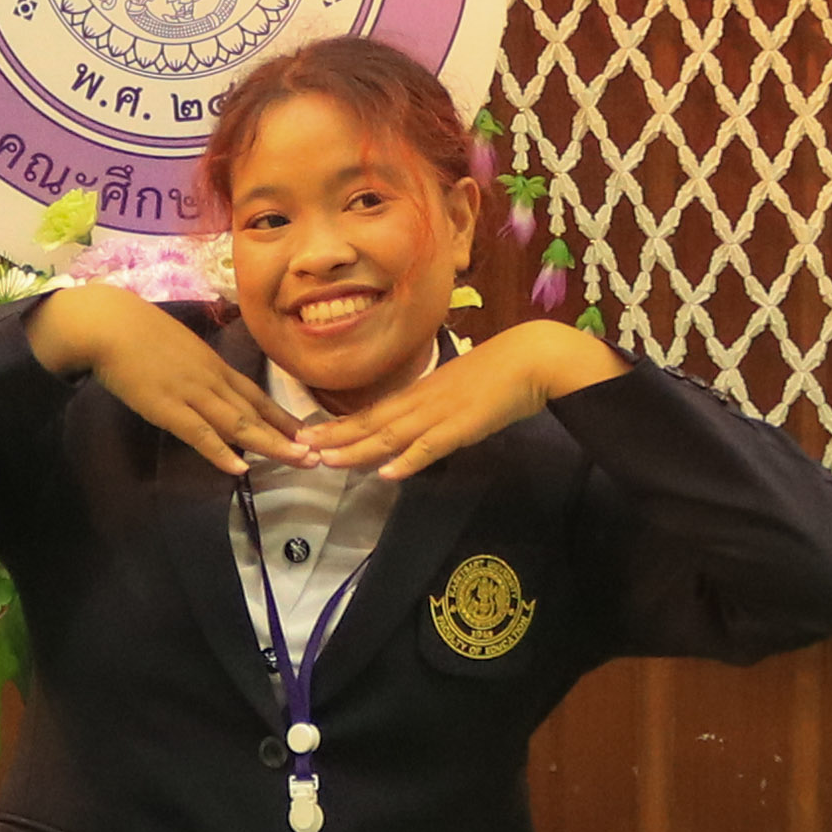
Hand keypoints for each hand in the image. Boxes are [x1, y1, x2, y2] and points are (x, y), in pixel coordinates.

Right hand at [24, 282, 296, 475]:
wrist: (109, 323)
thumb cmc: (137, 331)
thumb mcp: (178, 346)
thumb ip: (193, 365)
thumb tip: (202, 381)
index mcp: (213, 365)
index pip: (255, 394)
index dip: (281, 415)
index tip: (306, 433)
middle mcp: (211, 380)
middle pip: (255, 412)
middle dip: (287, 436)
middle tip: (316, 456)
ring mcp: (191, 393)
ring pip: (238, 423)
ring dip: (270, 444)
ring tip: (298, 461)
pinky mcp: (168, 408)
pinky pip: (199, 433)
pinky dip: (221, 451)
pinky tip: (240, 467)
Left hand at [292, 319, 627, 482]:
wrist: (532, 357)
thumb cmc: (500, 371)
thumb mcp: (459, 388)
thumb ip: (436, 408)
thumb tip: (417, 427)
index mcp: (421, 392)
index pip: (372, 412)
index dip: (339, 425)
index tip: (310, 435)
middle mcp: (422, 401)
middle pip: (370, 423)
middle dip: (334, 438)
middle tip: (300, 449)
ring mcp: (440, 414)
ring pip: (390, 435)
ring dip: (357, 450)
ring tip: (327, 462)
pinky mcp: (462, 427)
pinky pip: (430, 446)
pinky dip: (408, 460)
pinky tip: (387, 473)